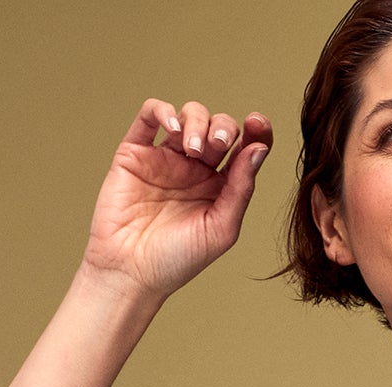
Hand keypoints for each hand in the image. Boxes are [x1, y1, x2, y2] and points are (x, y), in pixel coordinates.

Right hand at [80, 98, 273, 304]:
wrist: (131, 272)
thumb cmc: (178, 260)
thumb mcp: (221, 228)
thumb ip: (241, 188)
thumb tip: (259, 149)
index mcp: (221, 187)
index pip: (244, 149)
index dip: (256, 131)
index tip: (258, 123)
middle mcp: (195, 169)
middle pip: (218, 126)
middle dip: (223, 127)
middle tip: (218, 145)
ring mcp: (165, 158)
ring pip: (189, 115)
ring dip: (197, 122)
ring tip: (193, 149)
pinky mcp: (135, 152)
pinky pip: (149, 115)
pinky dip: (163, 110)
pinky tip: (173, 128)